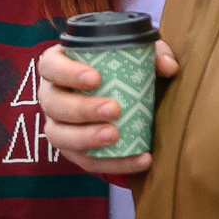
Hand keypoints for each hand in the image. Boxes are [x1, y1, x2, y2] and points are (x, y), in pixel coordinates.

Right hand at [40, 41, 178, 180]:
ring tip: (115, 136)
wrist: (120, 98)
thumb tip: (169, 67)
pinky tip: (140, 159)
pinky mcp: (72, 151)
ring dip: (86, 137)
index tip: (95, 78)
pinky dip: (113, 163)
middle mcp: (51, 96)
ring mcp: (57, 125)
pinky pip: (85, 161)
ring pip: (59, 135)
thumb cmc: (120, 69)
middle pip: (54, 104)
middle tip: (114, 109)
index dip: (67, 72)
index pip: (50, 66)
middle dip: (82, 109)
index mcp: (58, 66)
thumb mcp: (136, 56)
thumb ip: (154, 55)